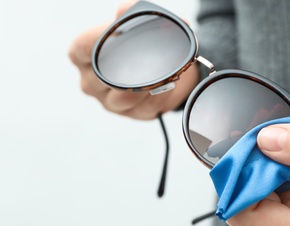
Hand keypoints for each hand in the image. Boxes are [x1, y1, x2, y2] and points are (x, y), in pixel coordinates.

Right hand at [68, 1, 198, 119]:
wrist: (165, 69)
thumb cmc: (141, 45)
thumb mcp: (135, 25)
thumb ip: (129, 13)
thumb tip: (124, 10)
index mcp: (84, 56)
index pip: (83, 47)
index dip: (99, 37)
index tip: (120, 31)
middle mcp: (92, 82)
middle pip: (103, 77)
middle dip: (127, 64)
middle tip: (148, 53)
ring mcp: (111, 102)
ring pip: (124, 97)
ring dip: (145, 84)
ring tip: (163, 71)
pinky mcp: (133, 114)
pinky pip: (145, 107)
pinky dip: (159, 95)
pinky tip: (168, 84)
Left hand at [227, 125, 289, 225]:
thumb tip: (265, 141)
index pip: (246, 216)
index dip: (238, 182)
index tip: (243, 150)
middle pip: (246, 202)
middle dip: (246, 169)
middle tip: (254, 136)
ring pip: (255, 190)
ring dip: (256, 162)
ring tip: (269, 137)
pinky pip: (269, 181)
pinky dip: (268, 161)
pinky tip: (280, 144)